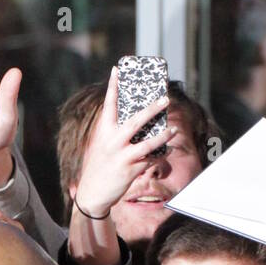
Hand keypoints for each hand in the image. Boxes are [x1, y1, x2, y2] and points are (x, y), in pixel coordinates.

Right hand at [72, 66, 174, 218]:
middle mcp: (112, 143)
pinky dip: (160, 154)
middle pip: (135, 121)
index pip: (108, 105)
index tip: (117, 69)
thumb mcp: (101, 147)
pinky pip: (150, 160)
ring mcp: (122, 157)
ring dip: (163, 135)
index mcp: (103, 133)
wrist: (91, 195)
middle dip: (152, 109)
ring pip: (147, 143)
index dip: (113, 86)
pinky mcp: (130, 170)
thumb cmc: (99, 168)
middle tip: (165, 99)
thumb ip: (113, 134)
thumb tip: (135, 122)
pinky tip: (168, 149)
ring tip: (174, 129)